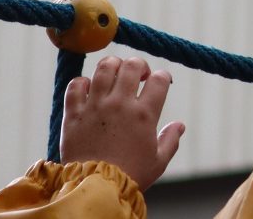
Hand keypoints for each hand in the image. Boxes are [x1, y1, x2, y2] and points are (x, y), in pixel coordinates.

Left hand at [60, 56, 184, 189]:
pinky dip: (83, 82)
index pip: (159, 78)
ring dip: (112, 66)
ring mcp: (95, 107)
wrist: (94, 188)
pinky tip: (89, 89)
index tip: (160, 83)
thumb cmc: (130, 175)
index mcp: (144, 114)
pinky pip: (75, 85)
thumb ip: (171, 140)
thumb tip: (179, 125)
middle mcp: (120, 104)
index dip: (163, 76)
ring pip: (104, 68)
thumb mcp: (158, 161)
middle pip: (132, 65)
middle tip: (138, 75)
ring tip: (114, 74)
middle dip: (138, 65)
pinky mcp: (73, 114)